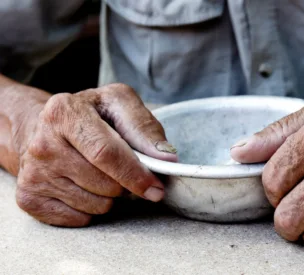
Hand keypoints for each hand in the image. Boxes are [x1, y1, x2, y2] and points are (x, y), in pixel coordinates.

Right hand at [15, 84, 176, 226]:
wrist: (43, 127)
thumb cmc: (89, 115)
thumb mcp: (118, 104)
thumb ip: (145, 127)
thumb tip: (167, 159)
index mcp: (65, 112)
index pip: (106, 153)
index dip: (136, 174)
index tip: (156, 188)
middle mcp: (42, 143)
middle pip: (104, 184)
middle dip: (126, 184)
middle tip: (124, 171)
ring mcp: (33, 172)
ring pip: (95, 204)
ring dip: (110, 196)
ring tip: (100, 174)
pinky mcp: (29, 196)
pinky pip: (79, 218)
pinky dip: (91, 207)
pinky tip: (83, 186)